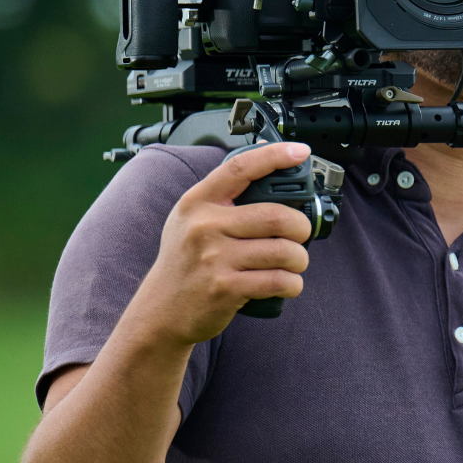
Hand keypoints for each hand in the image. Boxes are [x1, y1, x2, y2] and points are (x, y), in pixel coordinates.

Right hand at [129, 142, 315, 347]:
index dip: (274, 156)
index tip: (299, 152)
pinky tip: (286, 283)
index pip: (239, 168)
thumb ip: (222, 199)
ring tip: (293, 263)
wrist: (160, 310)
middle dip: (301, 227)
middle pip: (277, 216)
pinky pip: (279, 280)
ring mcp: (214, 258)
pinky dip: (293, 283)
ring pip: (284, 251)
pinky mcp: (226, 288)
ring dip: (300, 259)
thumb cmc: (185, 263)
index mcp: (197, 203)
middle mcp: (204, 226)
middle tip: (301, 235)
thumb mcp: (190, 220)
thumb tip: (268, 170)